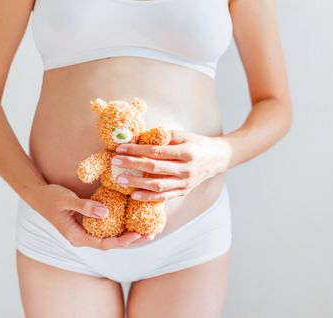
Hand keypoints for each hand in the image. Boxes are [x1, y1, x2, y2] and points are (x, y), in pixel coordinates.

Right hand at [27, 184, 153, 249]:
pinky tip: (131, 221)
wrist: (38, 195)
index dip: (122, 241)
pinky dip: (119, 226)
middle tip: (150, 234)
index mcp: (77, 236)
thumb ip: (84, 206)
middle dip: (130, 240)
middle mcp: (83, 237)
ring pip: (110, 237)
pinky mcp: (88, 224)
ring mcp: (86, 232)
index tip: (136, 234)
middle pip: (111, 243)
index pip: (104, 243)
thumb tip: (105, 213)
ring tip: (146, 230)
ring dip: (127, 234)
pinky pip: (106, 228)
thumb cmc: (51, 198)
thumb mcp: (67, 200)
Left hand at [111, 130, 230, 201]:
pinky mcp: (183, 192)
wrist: (217, 159)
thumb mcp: (184, 135)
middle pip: (154, 168)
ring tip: (120, 179)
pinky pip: (164, 197)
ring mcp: (185, 183)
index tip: (121, 148)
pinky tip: (135, 195)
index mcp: (186, 152)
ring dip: (136, 183)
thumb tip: (141, 136)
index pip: (156, 151)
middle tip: (115, 162)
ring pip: (157, 186)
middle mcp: (186, 169)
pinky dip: (149, 197)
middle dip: (132, 165)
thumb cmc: (198, 144)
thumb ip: (164, 136)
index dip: (137, 150)